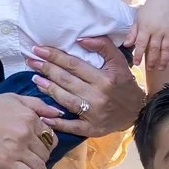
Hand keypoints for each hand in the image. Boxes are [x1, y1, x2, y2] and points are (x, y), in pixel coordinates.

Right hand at [0, 89, 58, 168]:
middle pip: (46, 152)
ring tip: (29, 167)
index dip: (47, 142)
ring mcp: (17, 150)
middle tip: (32, 157)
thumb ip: (37, 104)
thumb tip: (57, 113)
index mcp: (30, 117)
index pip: (51, 136)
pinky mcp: (7, 164)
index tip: (39, 146)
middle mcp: (26, 134)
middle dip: (41, 155)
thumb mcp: (13, 98)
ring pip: (40, 165)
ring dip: (36, 168)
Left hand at [30, 37, 146, 139]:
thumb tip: (81, 39)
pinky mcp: (91, 129)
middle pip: (67, 81)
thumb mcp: (119, 62)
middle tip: (31, 61)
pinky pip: (71, 126)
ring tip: (34, 79)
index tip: (39, 49)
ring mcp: (94, 114)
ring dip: (48, 89)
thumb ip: (103, 46)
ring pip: (66, 100)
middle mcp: (98, 96)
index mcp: (105, 78)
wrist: (137, 111)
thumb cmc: (124, 83)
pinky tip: (43, 116)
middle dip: (46, 69)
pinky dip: (56, 122)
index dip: (55, 56)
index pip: (74, 65)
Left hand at [128, 5, 168, 74]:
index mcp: (146, 27)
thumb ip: (132, 33)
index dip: (139, 55)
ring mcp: (168, 31)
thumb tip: (126, 45)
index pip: (141, 44)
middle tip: (149, 69)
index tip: (137, 63)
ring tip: (160, 68)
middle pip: (154, 49)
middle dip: (152, 61)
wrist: (165, 0)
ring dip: (163, 61)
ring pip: (166, 49)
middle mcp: (158, 30)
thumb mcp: (138, 20)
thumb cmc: (149, 11)